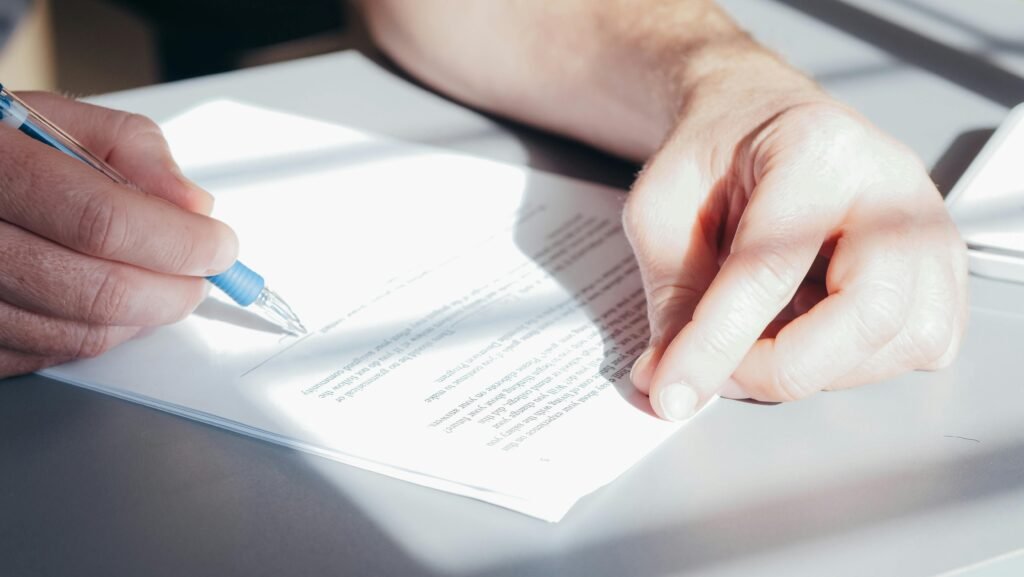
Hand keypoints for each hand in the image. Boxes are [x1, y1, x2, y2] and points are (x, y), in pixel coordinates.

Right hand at [0, 92, 236, 376]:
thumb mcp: (57, 119)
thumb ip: (134, 150)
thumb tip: (194, 205)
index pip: (103, 222)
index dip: (179, 242)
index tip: (219, 245)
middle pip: (99, 291)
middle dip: (175, 289)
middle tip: (204, 273)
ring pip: (82, 333)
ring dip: (146, 316)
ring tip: (166, 284)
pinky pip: (53, 355)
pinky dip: (103, 334)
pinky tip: (117, 303)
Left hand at [625, 71, 967, 419]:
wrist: (759, 122)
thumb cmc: (714, 154)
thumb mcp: (661, 207)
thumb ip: (670, 292)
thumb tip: (670, 380)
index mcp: (817, 151)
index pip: (770, 269)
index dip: (715, 345)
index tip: (671, 392)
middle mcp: (894, 187)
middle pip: (869, 314)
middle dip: (781, 367)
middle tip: (720, 370)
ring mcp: (930, 229)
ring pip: (902, 343)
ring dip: (817, 367)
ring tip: (760, 336)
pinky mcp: (941, 270)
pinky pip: (920, 347)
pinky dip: (855, 362)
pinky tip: (810, 328)